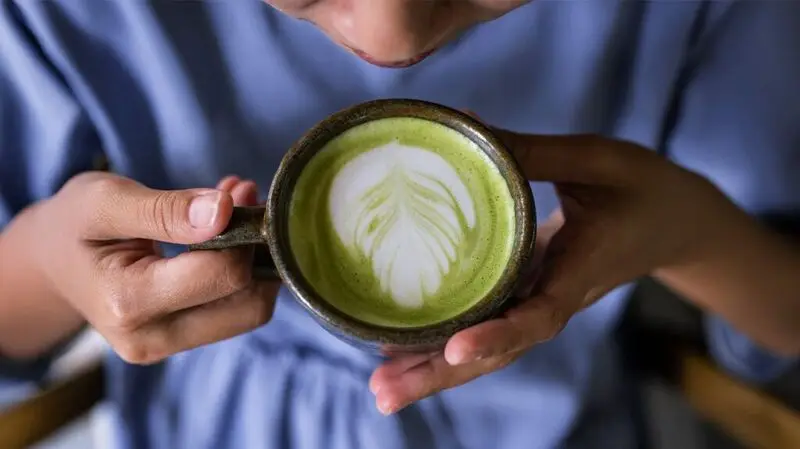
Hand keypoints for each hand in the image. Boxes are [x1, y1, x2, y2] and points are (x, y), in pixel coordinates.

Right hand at [34, 173, 279, 363]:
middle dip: (256, 248)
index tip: (236, 192)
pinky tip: (227, 234)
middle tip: (243, 196)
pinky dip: (243, 272)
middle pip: (247, 305)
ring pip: (250, 312)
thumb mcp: (106, 200)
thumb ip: (166, 209)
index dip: (242, 232)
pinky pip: (236, 311)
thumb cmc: (74, 224)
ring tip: (236, 210)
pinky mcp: (182, 342)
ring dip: (256, 260)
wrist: (50, 262)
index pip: (221, 275)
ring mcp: (168, 347)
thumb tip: (224, 212)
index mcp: (127, 303)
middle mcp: (151, 338)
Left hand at [370, 132, 742, 413]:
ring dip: (435, 370)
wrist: (676, 222)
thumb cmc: (644, 188)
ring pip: (487, 348)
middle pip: (497, 351)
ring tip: (380, 389)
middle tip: (383, 394)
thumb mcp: (595, 160)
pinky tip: (401, 348)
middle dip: (441, 374)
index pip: (539, 315)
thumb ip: (532, 151)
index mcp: (579, 271)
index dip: (498, 334)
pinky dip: (446, 342)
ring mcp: (541, 302)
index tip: (456, 348)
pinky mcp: (530, 294)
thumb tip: (462, 124)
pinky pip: (487, 326)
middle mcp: (555, 299)